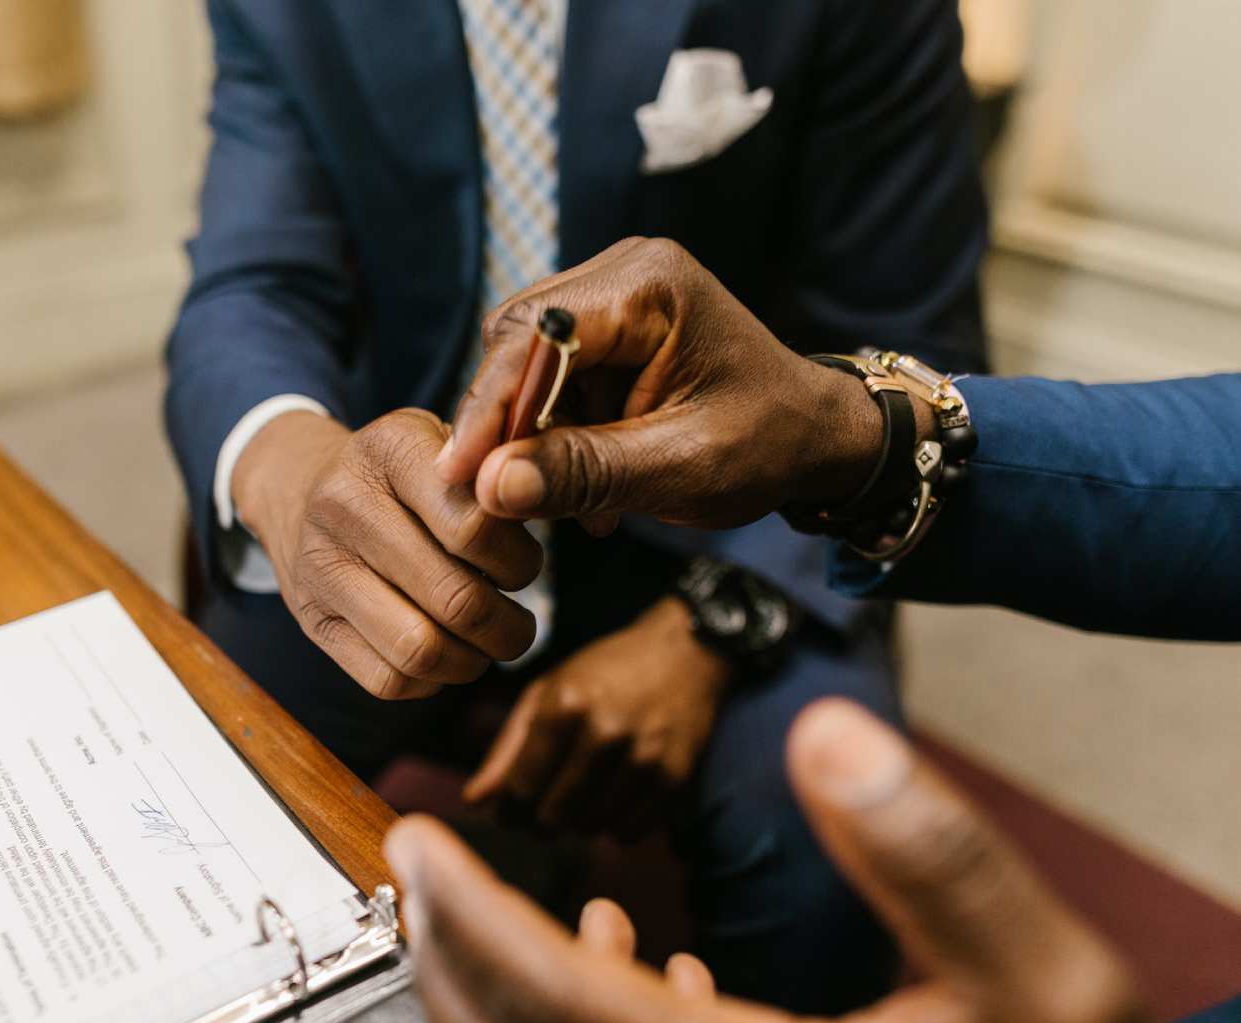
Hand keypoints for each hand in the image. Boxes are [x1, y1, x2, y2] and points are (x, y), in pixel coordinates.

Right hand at [233, 408, 541, 698]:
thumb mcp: (453, 448)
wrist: (305, 491)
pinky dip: (431, 681)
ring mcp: (320, 567)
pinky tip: (444, 654)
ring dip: (473, 661)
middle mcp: (345, 504)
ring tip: (486, 643)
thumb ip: (503, 473)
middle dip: (508, 626)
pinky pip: (388, 680)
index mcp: (392, 450)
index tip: (523, 565)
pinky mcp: (311, 620)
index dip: (518, 562)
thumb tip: (549, 502)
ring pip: (420, 650)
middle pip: (456, 600)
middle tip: (520, 623)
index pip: (475, 529)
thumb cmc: (409, 476)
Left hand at [387, 699, 1170, 1022]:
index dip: (468, 915)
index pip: (553, 1002)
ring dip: (505, 988)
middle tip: (419, 867)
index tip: (415, 835)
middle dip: (452, 954)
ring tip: (491, 906)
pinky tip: (633, 964)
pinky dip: (588, 1021)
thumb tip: (829, 735)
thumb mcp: (1036, 975)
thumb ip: (929, 855)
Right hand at [436, 237, 926, 529]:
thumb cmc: (768, 446)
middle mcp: (624, 272)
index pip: (534, 336)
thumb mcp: (680, 468)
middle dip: (506, 423)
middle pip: (517, 342)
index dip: (489, 407)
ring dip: (533, 434)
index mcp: (649, 286)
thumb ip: (584, 473)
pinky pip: (552, 377)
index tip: (456, 475)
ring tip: (567, 500)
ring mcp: (615, 295)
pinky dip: (556, 432)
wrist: (817, 437)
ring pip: (526, 364)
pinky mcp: (609, 329)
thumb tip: (489, 488)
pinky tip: (584, 482)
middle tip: (496, 495)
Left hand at [463, 597, 727, 838]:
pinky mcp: (675, 777)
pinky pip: (630, 832)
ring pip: (591, 829)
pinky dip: (615, 827)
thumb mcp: (547, 693)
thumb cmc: (604, 671)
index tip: (511, 811)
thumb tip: (474, 802)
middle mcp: (603, 733)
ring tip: (582, 797)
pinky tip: (614, 799)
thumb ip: (507, 749)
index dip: (510, 810)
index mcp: (564, 706)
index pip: (521, 790)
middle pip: (553, 817)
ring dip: (579, 823)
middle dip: (542, 822)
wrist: (684, 652)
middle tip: (545, 809)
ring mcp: (643, 757)